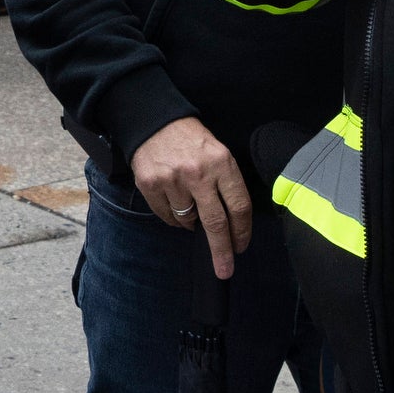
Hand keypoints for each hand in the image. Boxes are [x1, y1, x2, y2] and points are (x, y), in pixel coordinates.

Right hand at [129, 120, 253, 277]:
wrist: (154, 122)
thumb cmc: (193, 142)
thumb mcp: (219, 154)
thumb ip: (227, 185)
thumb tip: (233, 225)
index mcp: (222, 163)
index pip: (239, 206)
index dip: (242, 231)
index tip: (241, 247)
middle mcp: (198, 173)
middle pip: (216, 222)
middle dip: (222, 251)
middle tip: (224, 270)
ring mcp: (172, 179)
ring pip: (188, 220)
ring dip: (193, 224)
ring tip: (191, 208)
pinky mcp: (150, 184)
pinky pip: (167, 216)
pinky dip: (174, 219)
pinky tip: (176, 204)